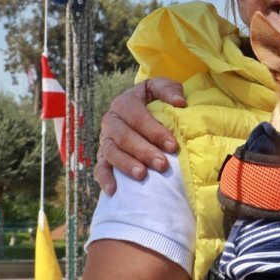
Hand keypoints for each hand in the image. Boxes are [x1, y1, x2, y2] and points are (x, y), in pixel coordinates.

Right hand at [94, 78, 185, 193]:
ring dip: (126, 165)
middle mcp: (111, 121)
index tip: (172, 146)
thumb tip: (179, 102)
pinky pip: (99, 168)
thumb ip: (169, 89)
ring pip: (111, 152)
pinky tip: (113, 191)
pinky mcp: (102, 156)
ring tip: (142, 175)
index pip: (138, 117)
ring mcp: (105, 139)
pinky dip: (104, 179)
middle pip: (124, 136)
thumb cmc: (153, 100)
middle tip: (162, 164)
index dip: (154, 131)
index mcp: (125, 103)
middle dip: (143, 151)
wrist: (138, 109)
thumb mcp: (159, 88)